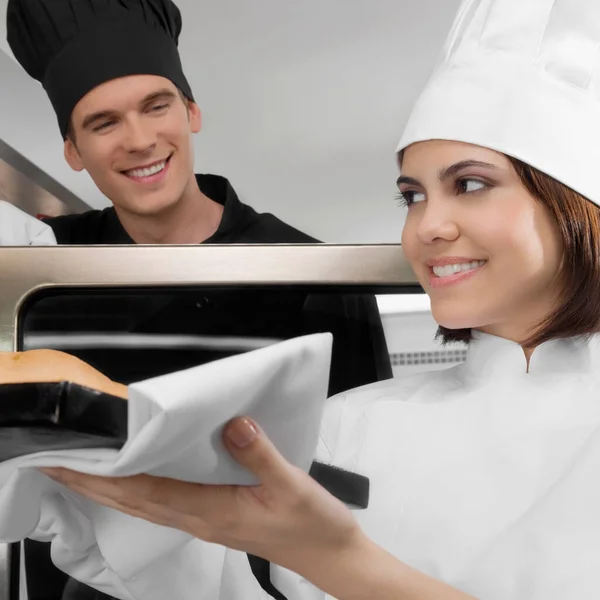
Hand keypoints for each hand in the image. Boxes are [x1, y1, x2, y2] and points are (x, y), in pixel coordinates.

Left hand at [40, 417, 362, 576]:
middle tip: (62, 463)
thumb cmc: (313, 524)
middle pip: (136, 502)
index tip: (77, 460)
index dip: (109, 475)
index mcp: (214, 511)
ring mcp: (208, 522)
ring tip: (87, 470)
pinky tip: (137, 481)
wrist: (332, 554)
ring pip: (147, 505)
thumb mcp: (291, 485)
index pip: (148, 491)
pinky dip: (141, 491)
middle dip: (96, 483)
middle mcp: (202, 519)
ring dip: (113, 488)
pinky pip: (166, 504)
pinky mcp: (218, 518)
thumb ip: (260, 454)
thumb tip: (231, 424)